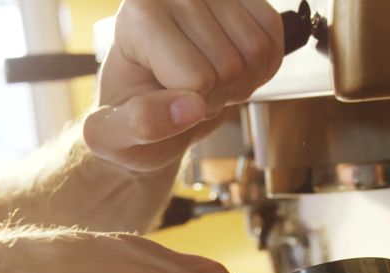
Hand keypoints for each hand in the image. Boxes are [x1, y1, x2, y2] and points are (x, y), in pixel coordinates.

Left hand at [84, 0, 284, 172]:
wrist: (153, 102)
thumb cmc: (128, 119)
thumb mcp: (116, 137)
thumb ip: (140, 124)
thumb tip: (190, 106)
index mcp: (136, 17)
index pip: (197, 77)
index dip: (193, 107)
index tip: (167, 102)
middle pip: (230, 66)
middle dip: (218, 96)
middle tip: (189, 96)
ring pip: (257, 51)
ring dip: (242, 82)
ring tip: (209, 83)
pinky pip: (273, 32)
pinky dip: (263, 64)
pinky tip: (235, 70)